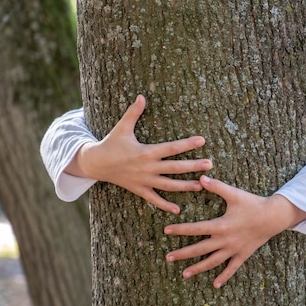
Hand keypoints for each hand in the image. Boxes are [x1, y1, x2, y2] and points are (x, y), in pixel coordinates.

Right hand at [68, 95, 212, 213]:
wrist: (95, 164)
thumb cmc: (111, 143)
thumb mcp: (122, 127)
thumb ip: (133, 113)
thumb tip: (141, 96)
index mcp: (146, 152)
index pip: (171, 148)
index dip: (187, 144)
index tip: (202, 140)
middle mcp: (148, 168)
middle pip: (175, 168)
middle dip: (193, 166)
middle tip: (210, 165)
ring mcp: (144, 181)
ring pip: (169, 185)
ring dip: (185, 186)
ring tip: (202, 186)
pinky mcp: (139, 190)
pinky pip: (154, 199)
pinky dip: (165, 205)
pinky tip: (178, 210)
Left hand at [164, 175, 305, 287]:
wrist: (273, 216)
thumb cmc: (253, 204)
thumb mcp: (234, 194)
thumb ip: (217, 187)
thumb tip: (201, 177)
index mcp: (221, 225)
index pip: (196, 228)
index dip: (180, 230)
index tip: (166, 231)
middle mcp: (225, 240)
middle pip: (200, 249)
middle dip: (183, 254)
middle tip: (168, 258)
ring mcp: (234, 249)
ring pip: (213, 261)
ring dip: (198, 268)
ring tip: (185, 274)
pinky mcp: (243, 254)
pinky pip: (232, 268)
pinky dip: (224, 276)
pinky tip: (215, 285)